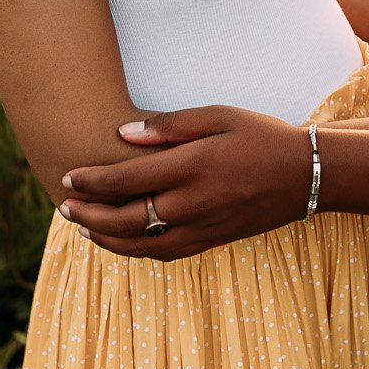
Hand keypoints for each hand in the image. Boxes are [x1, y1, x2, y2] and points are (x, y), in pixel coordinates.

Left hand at [58, 105, 309, 258]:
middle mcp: (193, 204)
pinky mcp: (212, 240)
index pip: (126, 180)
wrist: (306, 175)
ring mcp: (203, 228)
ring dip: (106, 240)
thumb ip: (169, 125)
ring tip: (83, 228)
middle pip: (125, 220)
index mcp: (192, 167)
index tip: (67, 176)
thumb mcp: (218, 115)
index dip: (90, 181)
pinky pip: (164, 254)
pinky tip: (121, 242)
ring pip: (140, 245)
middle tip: (63, 206)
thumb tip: (122, 133)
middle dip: (88, 215)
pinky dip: (136, 251)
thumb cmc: (261, 136)